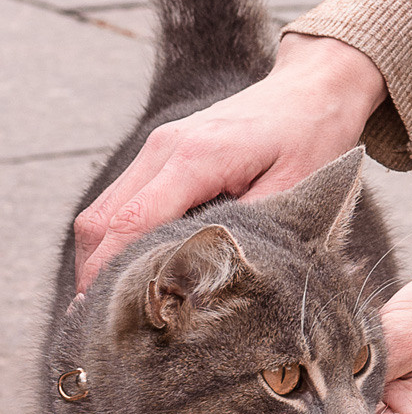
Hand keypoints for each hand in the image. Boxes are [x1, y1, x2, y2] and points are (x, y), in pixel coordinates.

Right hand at [74, 36, 384, 289]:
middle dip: (94, 275)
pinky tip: (131, 270)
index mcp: (196, 157)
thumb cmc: (312, 134)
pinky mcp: (162, 152)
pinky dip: (115, 237)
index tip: (107, 318)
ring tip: (112, 307)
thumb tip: (210, 274)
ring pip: (102, 210)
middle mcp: (164, 148)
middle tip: (103, 327)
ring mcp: (158, 147)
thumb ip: (249, 228)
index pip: (132, 223)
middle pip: (102, 221)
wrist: (314, 85)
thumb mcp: (296, 186)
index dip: (112, 275)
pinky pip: (121, 199)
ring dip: (100, 257)